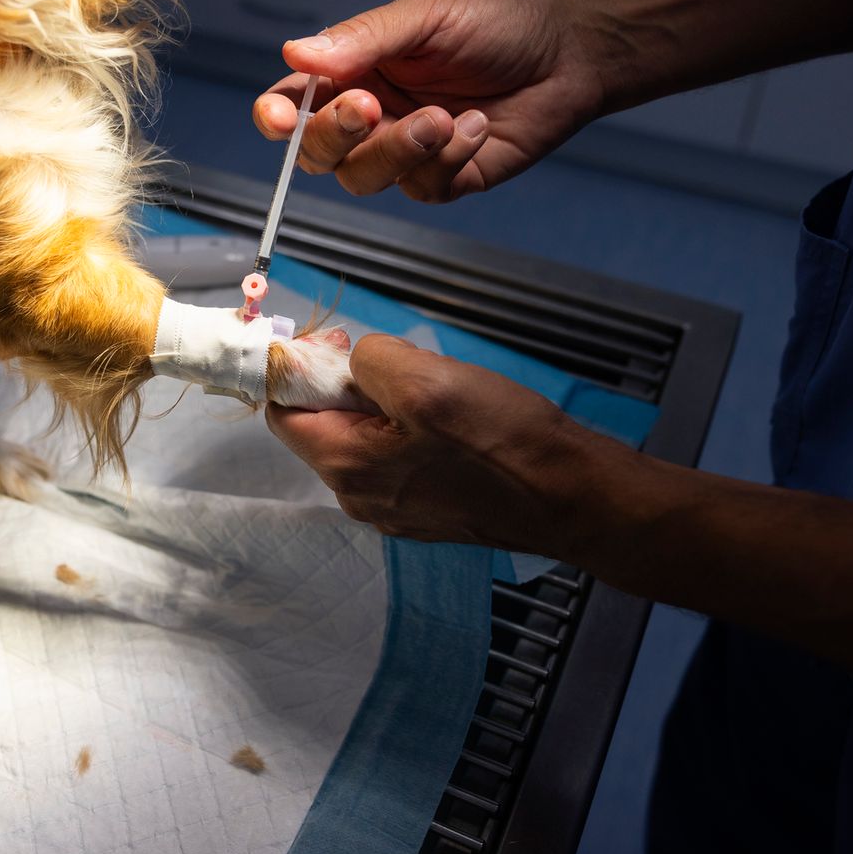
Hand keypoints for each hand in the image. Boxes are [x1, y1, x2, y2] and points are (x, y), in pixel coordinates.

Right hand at [252, 0, 603, 201]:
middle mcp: (371, 118)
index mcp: (353, 72)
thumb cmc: (495, 26)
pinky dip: (448, 158)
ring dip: (398, 150)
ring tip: (444, 117)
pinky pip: (421, 189)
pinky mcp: (445, 180)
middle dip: (337, 135)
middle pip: (317, 153)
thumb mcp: (426, 15)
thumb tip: (295, 53)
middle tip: (373, 106)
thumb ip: (363, 37)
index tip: (280, 118)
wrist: (566, 55)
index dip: (275, 117)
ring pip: (363, 180)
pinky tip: (478, 127)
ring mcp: (405, 153)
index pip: (291, 104)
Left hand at [266, 333, 645, 564]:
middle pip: (323, 427)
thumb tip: (355, 362)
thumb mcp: (424, 379)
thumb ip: (368, 360)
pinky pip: (396, 458)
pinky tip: (451, 418)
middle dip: (347, 384)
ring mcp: (394, 510)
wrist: (570, 496)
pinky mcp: (427, 511)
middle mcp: (359, 497)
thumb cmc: (498, 439)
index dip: (299, 370)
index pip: (282, 414)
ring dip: (383, 405)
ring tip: (432, 386)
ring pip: (363, 440)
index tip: (337, 342)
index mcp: (345, 467)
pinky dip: (408, 430)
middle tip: (395, 359)